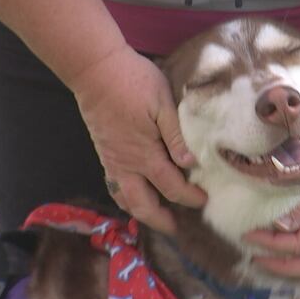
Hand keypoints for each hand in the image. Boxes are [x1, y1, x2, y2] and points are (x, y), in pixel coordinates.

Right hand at [71, 44, 206, 233]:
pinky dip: (126, 197)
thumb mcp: (163, 103)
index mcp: (144, 154)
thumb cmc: (134, 81)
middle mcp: (125, 164)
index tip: (204, 200)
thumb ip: (176, 135)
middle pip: (142, 205)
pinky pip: (114, 185)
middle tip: (176, 229)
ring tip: (157, 217)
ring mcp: (111, 160)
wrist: (95, 69)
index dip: (188, 197)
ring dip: (141, 212)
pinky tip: (136, 194)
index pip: (171, 186)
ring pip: (124, 198)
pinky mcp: (103, 152)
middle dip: (160, 220)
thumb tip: (191, 164)